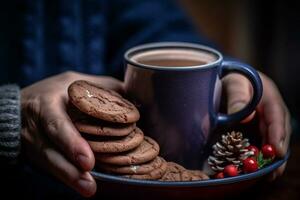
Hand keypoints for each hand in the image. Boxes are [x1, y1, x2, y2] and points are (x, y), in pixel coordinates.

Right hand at [21, 71, 122, 196]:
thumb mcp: (75, 82)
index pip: (56, 124)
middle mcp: (37, 126)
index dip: (71, 143)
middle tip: (90, 184)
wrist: (20, 107)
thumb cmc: (55, 92)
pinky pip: (51, 168)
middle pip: (50, 151)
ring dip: (69, 178)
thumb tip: (134, 100)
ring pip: (49, 164)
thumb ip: (102, 88)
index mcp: (47, 104)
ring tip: (89, 189)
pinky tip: (82, 186)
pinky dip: (66, 178)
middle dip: (69, 169)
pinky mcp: (37, 156)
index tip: (89, 161)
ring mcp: (34, 144)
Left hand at [223, 72, 290, 179]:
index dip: (277, 135)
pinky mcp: (258, 130)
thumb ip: (238, 96)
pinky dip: (259, 156)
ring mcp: (266, 123)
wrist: (232, 81)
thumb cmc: (235, 80)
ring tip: (267, 177)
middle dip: (276, 154)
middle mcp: (272, 114)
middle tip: (273, 172)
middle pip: (278, 135)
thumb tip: (245, 117)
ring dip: (270, 160)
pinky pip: (261, 144)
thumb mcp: (235, 83)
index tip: (277, 151)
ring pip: (271, 142)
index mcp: (270, 99)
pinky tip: (255, 169)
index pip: (277, 117)